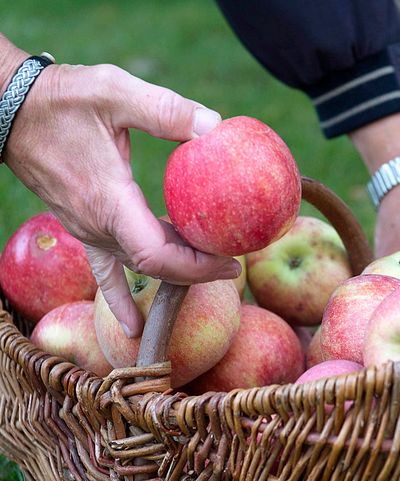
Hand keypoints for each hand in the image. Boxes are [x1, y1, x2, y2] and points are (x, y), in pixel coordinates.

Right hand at [2, 43, 239, 337]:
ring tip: (209, 266)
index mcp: (109, 202)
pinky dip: (122, 297)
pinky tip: (132, 325)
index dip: (197, 267)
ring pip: (139, 265)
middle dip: (197, 271)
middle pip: (155, 266)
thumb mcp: (115, 92)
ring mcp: (88, 232)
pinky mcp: (83, 228)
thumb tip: (216, 126)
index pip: (158, 255)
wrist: (9, 109)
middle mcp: (97, 227)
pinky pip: (105, 271)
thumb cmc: (60, 100)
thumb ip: (166, 110)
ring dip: (175, 270)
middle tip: (232, 265)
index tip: (231, 263)